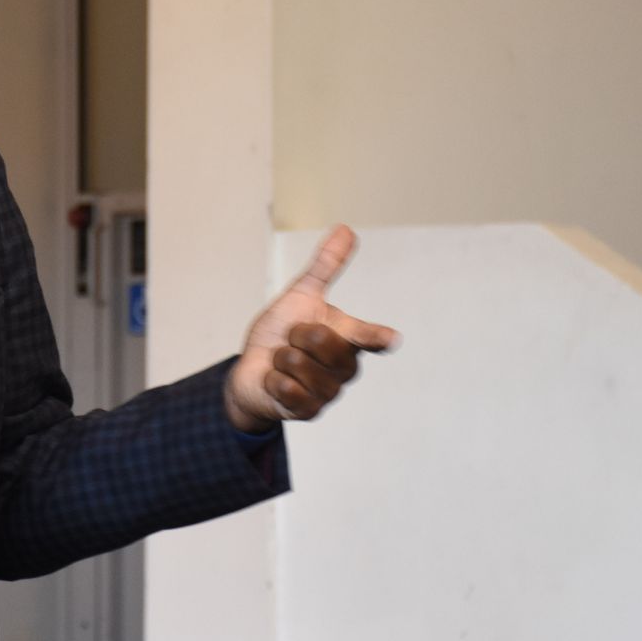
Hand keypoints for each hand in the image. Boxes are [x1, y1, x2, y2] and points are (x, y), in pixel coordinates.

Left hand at [223, 224, 398, 430]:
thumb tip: (346, 229)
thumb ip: (325, 266)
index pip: (367, 336)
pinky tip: (277, 382)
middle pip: (323, 342)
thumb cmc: (281, 332)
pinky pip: (289, 390)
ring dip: (282, 360)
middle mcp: (345, 366)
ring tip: (284, 362)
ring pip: (302, 367)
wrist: (252, 369)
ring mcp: (329, 391)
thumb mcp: (300, 296)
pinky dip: (275, 382)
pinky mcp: (310, 411)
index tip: (389, 338)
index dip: (376, 336)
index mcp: (348, 337)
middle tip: (292, 340)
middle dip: (296, 336)